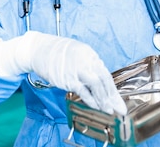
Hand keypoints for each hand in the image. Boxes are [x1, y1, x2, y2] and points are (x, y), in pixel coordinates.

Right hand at [0, 31, 126, 114]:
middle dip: (113, 97)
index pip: (105, 74)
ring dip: (103, 100)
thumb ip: (88, 65)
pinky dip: (90, 99)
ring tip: (108, 110)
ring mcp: (77, 69)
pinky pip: (82, 90)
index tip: (118, 100)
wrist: (39, 49)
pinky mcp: (68, 77)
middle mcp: (86, 60)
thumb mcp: (77, 53)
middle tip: (120, 108)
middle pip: (104, 80)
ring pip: (96, 85)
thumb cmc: (57, 52)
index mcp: (90, 54)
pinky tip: (95, 106)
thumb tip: (98, 80)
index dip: (113, 89)